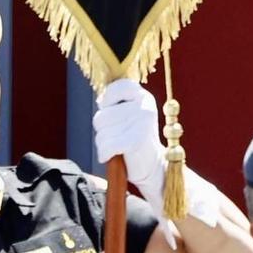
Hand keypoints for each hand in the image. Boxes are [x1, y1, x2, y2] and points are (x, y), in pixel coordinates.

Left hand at [94, 79, 165, 200]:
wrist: (152, 164)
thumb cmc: (135, 137)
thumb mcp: (131, 114)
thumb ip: (117, 103)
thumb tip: (100, 100)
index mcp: (144, 98)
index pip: (118, 87)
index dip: (107, 99)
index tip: (109, 109)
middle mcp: (144, 108)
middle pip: (101, 116)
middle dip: (102, 130)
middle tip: (117, 136)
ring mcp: (142, 124)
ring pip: (101, 134)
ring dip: (103, 144)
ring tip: (117, 146)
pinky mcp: (136, 142)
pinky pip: (106, 147)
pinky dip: (104, 154)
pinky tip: (112, 156)